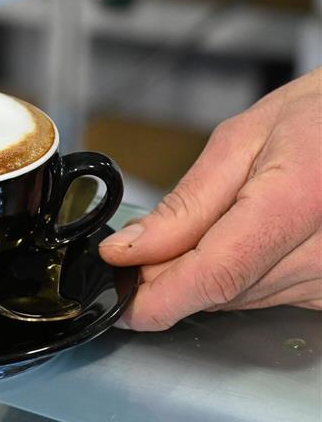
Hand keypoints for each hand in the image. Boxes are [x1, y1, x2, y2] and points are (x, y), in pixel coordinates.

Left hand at [99, 69, 321, 330]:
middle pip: (219, 291)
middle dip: (170, 273)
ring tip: (218, 219)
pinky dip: (239, 274)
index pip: (214, 275)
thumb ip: (186, 203)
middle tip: (151, 241)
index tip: (120, 301)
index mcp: (296, 201)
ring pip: (238, 299)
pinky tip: (246, 237)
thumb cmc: (320, 119)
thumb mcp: (242, 140)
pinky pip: (267, 296)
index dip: (156, 298)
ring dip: (206, 272)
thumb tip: (129, 250)